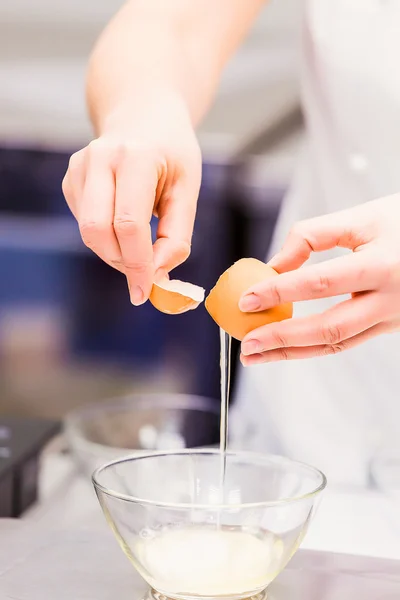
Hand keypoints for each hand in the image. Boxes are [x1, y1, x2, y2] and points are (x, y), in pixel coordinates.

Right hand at [62, 90, 200, 304]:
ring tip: (139, 248)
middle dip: (122, 262)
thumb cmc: (173, 152)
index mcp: (135, 157)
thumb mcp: (188, 189)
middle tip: (144, 275)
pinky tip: (124, 225)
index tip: (145, 291)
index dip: (137, 263)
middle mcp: (99, 158)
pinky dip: (106, 238)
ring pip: (88, 232)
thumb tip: (157, 274)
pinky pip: (85, 224)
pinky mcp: (70, 179)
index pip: (128, 223)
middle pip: (98, 231)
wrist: (143, 114)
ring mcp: (79, 167)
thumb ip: (177, 234)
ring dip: (114, 253)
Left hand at [239, 195, 399, 364]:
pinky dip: (312, 346)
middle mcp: (391, 299)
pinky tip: (286, 345)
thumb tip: (273, 266)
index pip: (321, 283)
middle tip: (247, 345)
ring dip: (293, 352)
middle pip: (329, 329)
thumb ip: (314, 235)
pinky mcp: (390, 327)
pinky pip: (347, 342)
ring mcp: (393, 319)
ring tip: (256, 355)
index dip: (280, 292)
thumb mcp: (363, 217)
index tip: (247, 299)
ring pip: (338, 345)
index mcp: (383, 265)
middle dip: (283, 339)